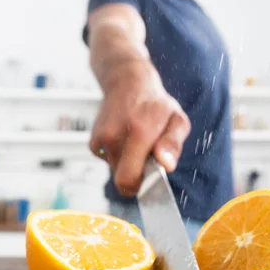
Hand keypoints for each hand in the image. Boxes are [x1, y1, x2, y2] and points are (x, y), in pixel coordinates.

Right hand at [90, 60, 190, 195]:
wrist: (126, 82)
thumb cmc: (156, 104)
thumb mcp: (177, 119)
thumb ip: (173, 144)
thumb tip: (166, 165)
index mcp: (138, 133)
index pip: (128, 181)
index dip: (142, 187)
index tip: (153, 176)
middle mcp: (114, 137)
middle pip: (122, 181)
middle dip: (137, 176)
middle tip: (147, 156)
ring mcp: (100, 140)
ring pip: (116, 172)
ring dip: (128, 164)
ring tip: (136, 142)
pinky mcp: (92, 144)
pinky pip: (108, 162)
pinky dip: (118, 156)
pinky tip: (124, 138)